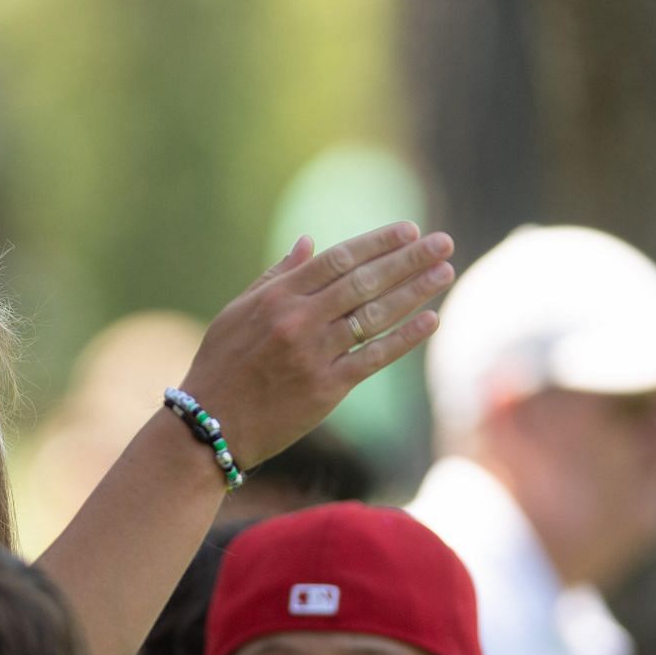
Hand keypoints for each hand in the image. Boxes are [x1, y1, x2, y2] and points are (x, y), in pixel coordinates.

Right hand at [178, 222, 453, 466]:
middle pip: (364, 281)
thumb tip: (308, 241)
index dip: (377, 243)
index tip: (409, 230)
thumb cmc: (221, 364)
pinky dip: (404, 338)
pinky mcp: (327, 388)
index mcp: (276, 297)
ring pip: (375, 315)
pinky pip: (374, 357)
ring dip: (414, 292)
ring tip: (444, 273)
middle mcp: (298, 320)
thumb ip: (275, 275)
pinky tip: (431, 319)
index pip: (337, 259)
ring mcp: (314, 354)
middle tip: (443, 243)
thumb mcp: (237, 311)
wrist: (211, 424)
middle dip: (408, 259)